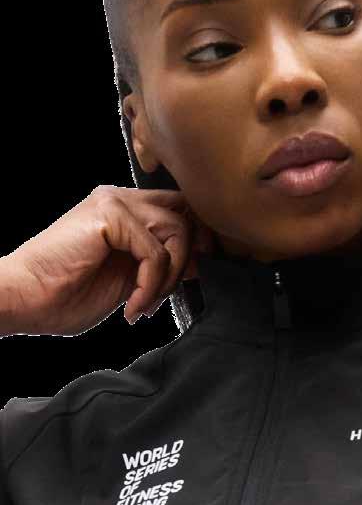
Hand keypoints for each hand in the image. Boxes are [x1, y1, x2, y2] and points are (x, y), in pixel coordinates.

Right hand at [0, 185, 216, 336]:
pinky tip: (131, 305)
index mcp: (124, 211)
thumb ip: (158, 265)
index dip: (195, 242)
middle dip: (187, 258)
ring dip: (167, 278)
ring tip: (143, 303)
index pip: (179, 210)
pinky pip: (156, 253)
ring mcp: (113, 202)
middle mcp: (119, 199)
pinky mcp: (109, 215)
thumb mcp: (129, 278)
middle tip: (163, 294)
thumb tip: (195, 263)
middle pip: (185, 215)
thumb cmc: (65, 293)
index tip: (188, 277)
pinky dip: (150, 286)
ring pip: (177, 232)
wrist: (22, 300)